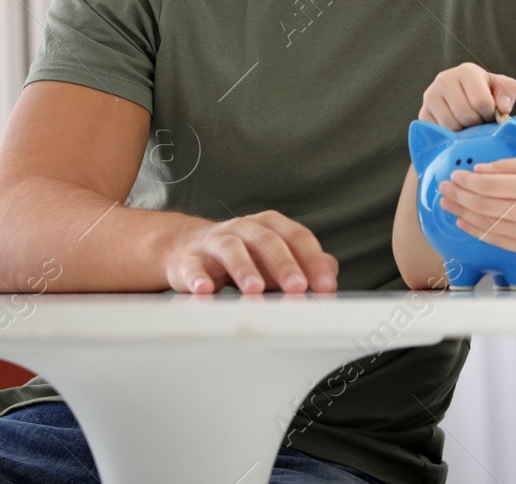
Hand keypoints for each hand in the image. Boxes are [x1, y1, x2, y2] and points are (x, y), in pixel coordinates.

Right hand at [164, 210, 338, 294]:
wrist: (186, 249)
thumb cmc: (241, 256)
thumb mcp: (275, 256)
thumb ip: (304, 263)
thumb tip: (329, 276)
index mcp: (269, 226)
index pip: (296, 237)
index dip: (312, 260)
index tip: (325, 286)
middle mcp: (244, 229)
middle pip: (266, 241)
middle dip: (283, 265)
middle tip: (297, 288)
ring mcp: (215, 242)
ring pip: (231, 250)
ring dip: (244, 269)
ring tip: (255, 289)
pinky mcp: (189, 260)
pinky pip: (192, 267)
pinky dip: (197, 279)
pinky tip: (204, 291)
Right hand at [420, 63, 515, 130]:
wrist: (463, 97)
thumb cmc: (485, 93)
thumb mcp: (501, 88)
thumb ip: (507, 93)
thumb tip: (502, 108)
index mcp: (467, 71)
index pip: (481, 102)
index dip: (490, 114)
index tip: (490, 113)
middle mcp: (444, 79)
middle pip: (466, 115)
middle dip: (477, 124)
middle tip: (479, 121)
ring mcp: (430, 96)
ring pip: (452, 126)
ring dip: (464, 132)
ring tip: (468, 124)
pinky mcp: (422, 114)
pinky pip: (439, 133)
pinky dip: (450, 136)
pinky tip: (456, 128)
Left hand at [439, 156, 515, 254]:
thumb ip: (509, 166)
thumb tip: (479, 170)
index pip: (489, 186)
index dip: (467, 181)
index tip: (454, 175)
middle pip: (483, 205)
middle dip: (458, 196)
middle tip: (443, 187)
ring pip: (485, 223)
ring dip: (461, 213)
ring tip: (446, 203)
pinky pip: (495, 239)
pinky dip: (475, 230)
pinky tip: (462, 221)